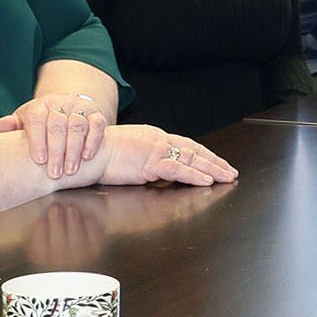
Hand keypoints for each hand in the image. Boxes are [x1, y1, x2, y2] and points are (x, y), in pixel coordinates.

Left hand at [0, 89, 111, 179]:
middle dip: (56, 151)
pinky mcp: (96, 114)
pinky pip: (97, 125)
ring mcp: (80, 107)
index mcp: (40, 105)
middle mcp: (60, 103)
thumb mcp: (26, 122)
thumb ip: (12, 126)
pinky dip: (93, 141)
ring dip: (74, 150)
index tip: (39, 160)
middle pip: (58, 124)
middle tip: (54, 173)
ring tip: (70, 170)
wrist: (69, 111)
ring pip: (78, 125)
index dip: (38, 140)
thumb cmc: (43, 123)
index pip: (37, 119)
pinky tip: (86, 157)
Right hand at [83, 123, 235, 189]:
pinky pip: (177, 169)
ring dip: (211, 169)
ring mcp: (155, 150)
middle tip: (230, 171)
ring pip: (191, 159)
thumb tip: (158, 168)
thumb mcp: (129, 153)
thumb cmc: (101, 154)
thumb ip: (147, 158)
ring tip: (226, 177)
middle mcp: (158, 140)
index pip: (185, 144)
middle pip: (194, 150)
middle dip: (214, 161)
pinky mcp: (149, 163)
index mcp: (154, 136)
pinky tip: (207, 180)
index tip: (216, 162)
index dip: (203, 154)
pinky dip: (194, 175)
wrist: (86, 153)